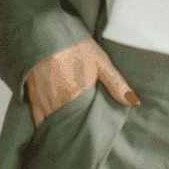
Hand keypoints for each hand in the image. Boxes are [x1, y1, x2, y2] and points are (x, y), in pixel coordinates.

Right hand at [26, 37, 140, 127]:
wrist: (42, 31)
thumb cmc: (72, 43)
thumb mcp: (99, 60)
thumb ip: (116, 83)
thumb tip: (134, 102)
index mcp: (76, 95)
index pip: (86, 122)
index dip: (93, 129)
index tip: (99, 134)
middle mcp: (58, 102)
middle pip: (71, 126)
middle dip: (78, 131)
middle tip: (88, 138)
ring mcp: (44, 103)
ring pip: (55, 125)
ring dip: (64, 130)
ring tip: (73, 135)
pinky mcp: (33, 99)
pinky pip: (39, 121)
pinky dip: (47, 127)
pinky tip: (53, 130)